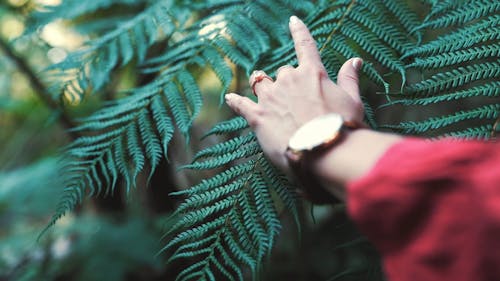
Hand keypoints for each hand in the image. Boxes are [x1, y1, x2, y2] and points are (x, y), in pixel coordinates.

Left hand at [225, 16, 364, 173]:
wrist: (324, 151)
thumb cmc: (343, 127)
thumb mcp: (353, 101)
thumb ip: (350, 79)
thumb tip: (354, 60)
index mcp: (312, 73)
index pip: (305, 45)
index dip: (299, 32)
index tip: (293, 21)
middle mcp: (288, 80)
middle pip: (283, 72)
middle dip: (286, 82)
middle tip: (294, 100)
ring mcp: (271, 98)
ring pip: (260, 83)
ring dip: (261, 85)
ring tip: (262, 89)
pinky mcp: (258, 117)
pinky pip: (241, 104)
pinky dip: (235, 101)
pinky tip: (230, 98)